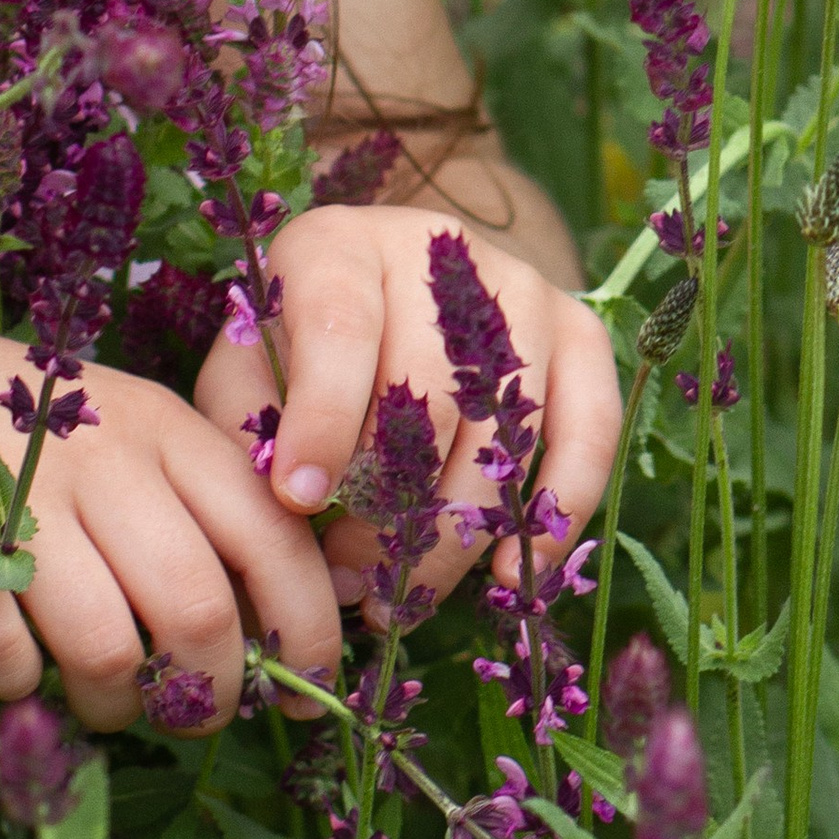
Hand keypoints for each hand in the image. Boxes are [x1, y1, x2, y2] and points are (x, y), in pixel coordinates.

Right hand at [0, 317, 344, 731]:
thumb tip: (270, 628)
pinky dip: (20, 689)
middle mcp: (102, 454)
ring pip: (109, 652)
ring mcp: (15, 494)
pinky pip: (9, 661)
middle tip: (186, 712)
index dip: (306, 629)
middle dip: (206, 694)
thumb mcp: (117, 428)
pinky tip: (11, 661)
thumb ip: (191, 503)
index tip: (303, 690)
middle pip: (198, 612)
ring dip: (114, 708)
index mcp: (163, 426)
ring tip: (98, 700)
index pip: (273, 537)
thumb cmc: (11, 418)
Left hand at [195, 204, 622, 625]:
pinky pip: (589, 430)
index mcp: (339, 245)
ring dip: (457, 528)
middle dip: (390, 503)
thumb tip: (285, 499)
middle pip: (432, 389)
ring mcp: (519, 286)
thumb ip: (248, 416)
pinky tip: (510, 571)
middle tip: (351, 578)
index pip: (342, 327)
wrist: (388, 284)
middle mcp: (438, 251)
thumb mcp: (248, 363)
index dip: (325, 419)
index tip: (300, 499)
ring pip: (505, 424)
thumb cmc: (298, 343)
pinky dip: (556, 510)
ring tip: (405, 593)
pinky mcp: (579, 330)